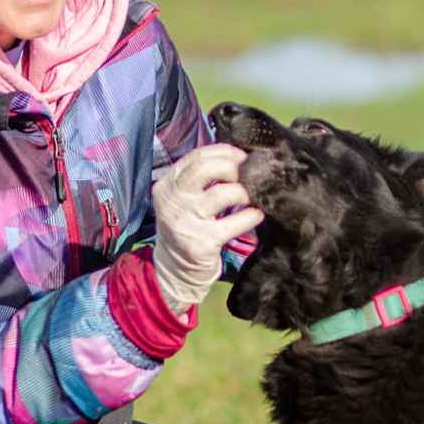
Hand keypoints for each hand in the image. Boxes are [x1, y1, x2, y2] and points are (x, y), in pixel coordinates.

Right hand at [151, 144, 262, 311]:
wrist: (175, 271)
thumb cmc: (187, 228)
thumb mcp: (183, 200)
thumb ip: (200, 179)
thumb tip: (237, 158)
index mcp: (167, 185)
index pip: (197, 157)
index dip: (224, 152)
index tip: (241, 156)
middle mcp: (172, 201)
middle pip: (207, 168)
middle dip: (234, 168)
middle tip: (247, 177)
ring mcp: (185, 222)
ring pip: (224, 193)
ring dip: (245, 193)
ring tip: (251, 199)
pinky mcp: (201, 243)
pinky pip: (234, 222)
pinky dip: (251, 216)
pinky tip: (255, 216)